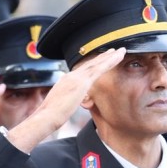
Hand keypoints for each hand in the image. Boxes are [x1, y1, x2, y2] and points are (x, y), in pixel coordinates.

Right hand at [7, 47, 126, 152]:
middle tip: (113, 50)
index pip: (82, 70)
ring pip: (97, 63)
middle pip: (90, 64)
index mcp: (66, 81)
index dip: (92, 64)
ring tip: (120, 51)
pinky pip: (100, 69)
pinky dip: (110, 61)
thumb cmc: (50, 116)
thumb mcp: (59, 105)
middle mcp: (71, 76)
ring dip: (110, 56)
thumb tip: (67, 103)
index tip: (100, 60)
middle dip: (102, 57)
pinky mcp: (82, 82)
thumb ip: (65, 101)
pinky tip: (118, 57)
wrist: (46, 116)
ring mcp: (76, 78)